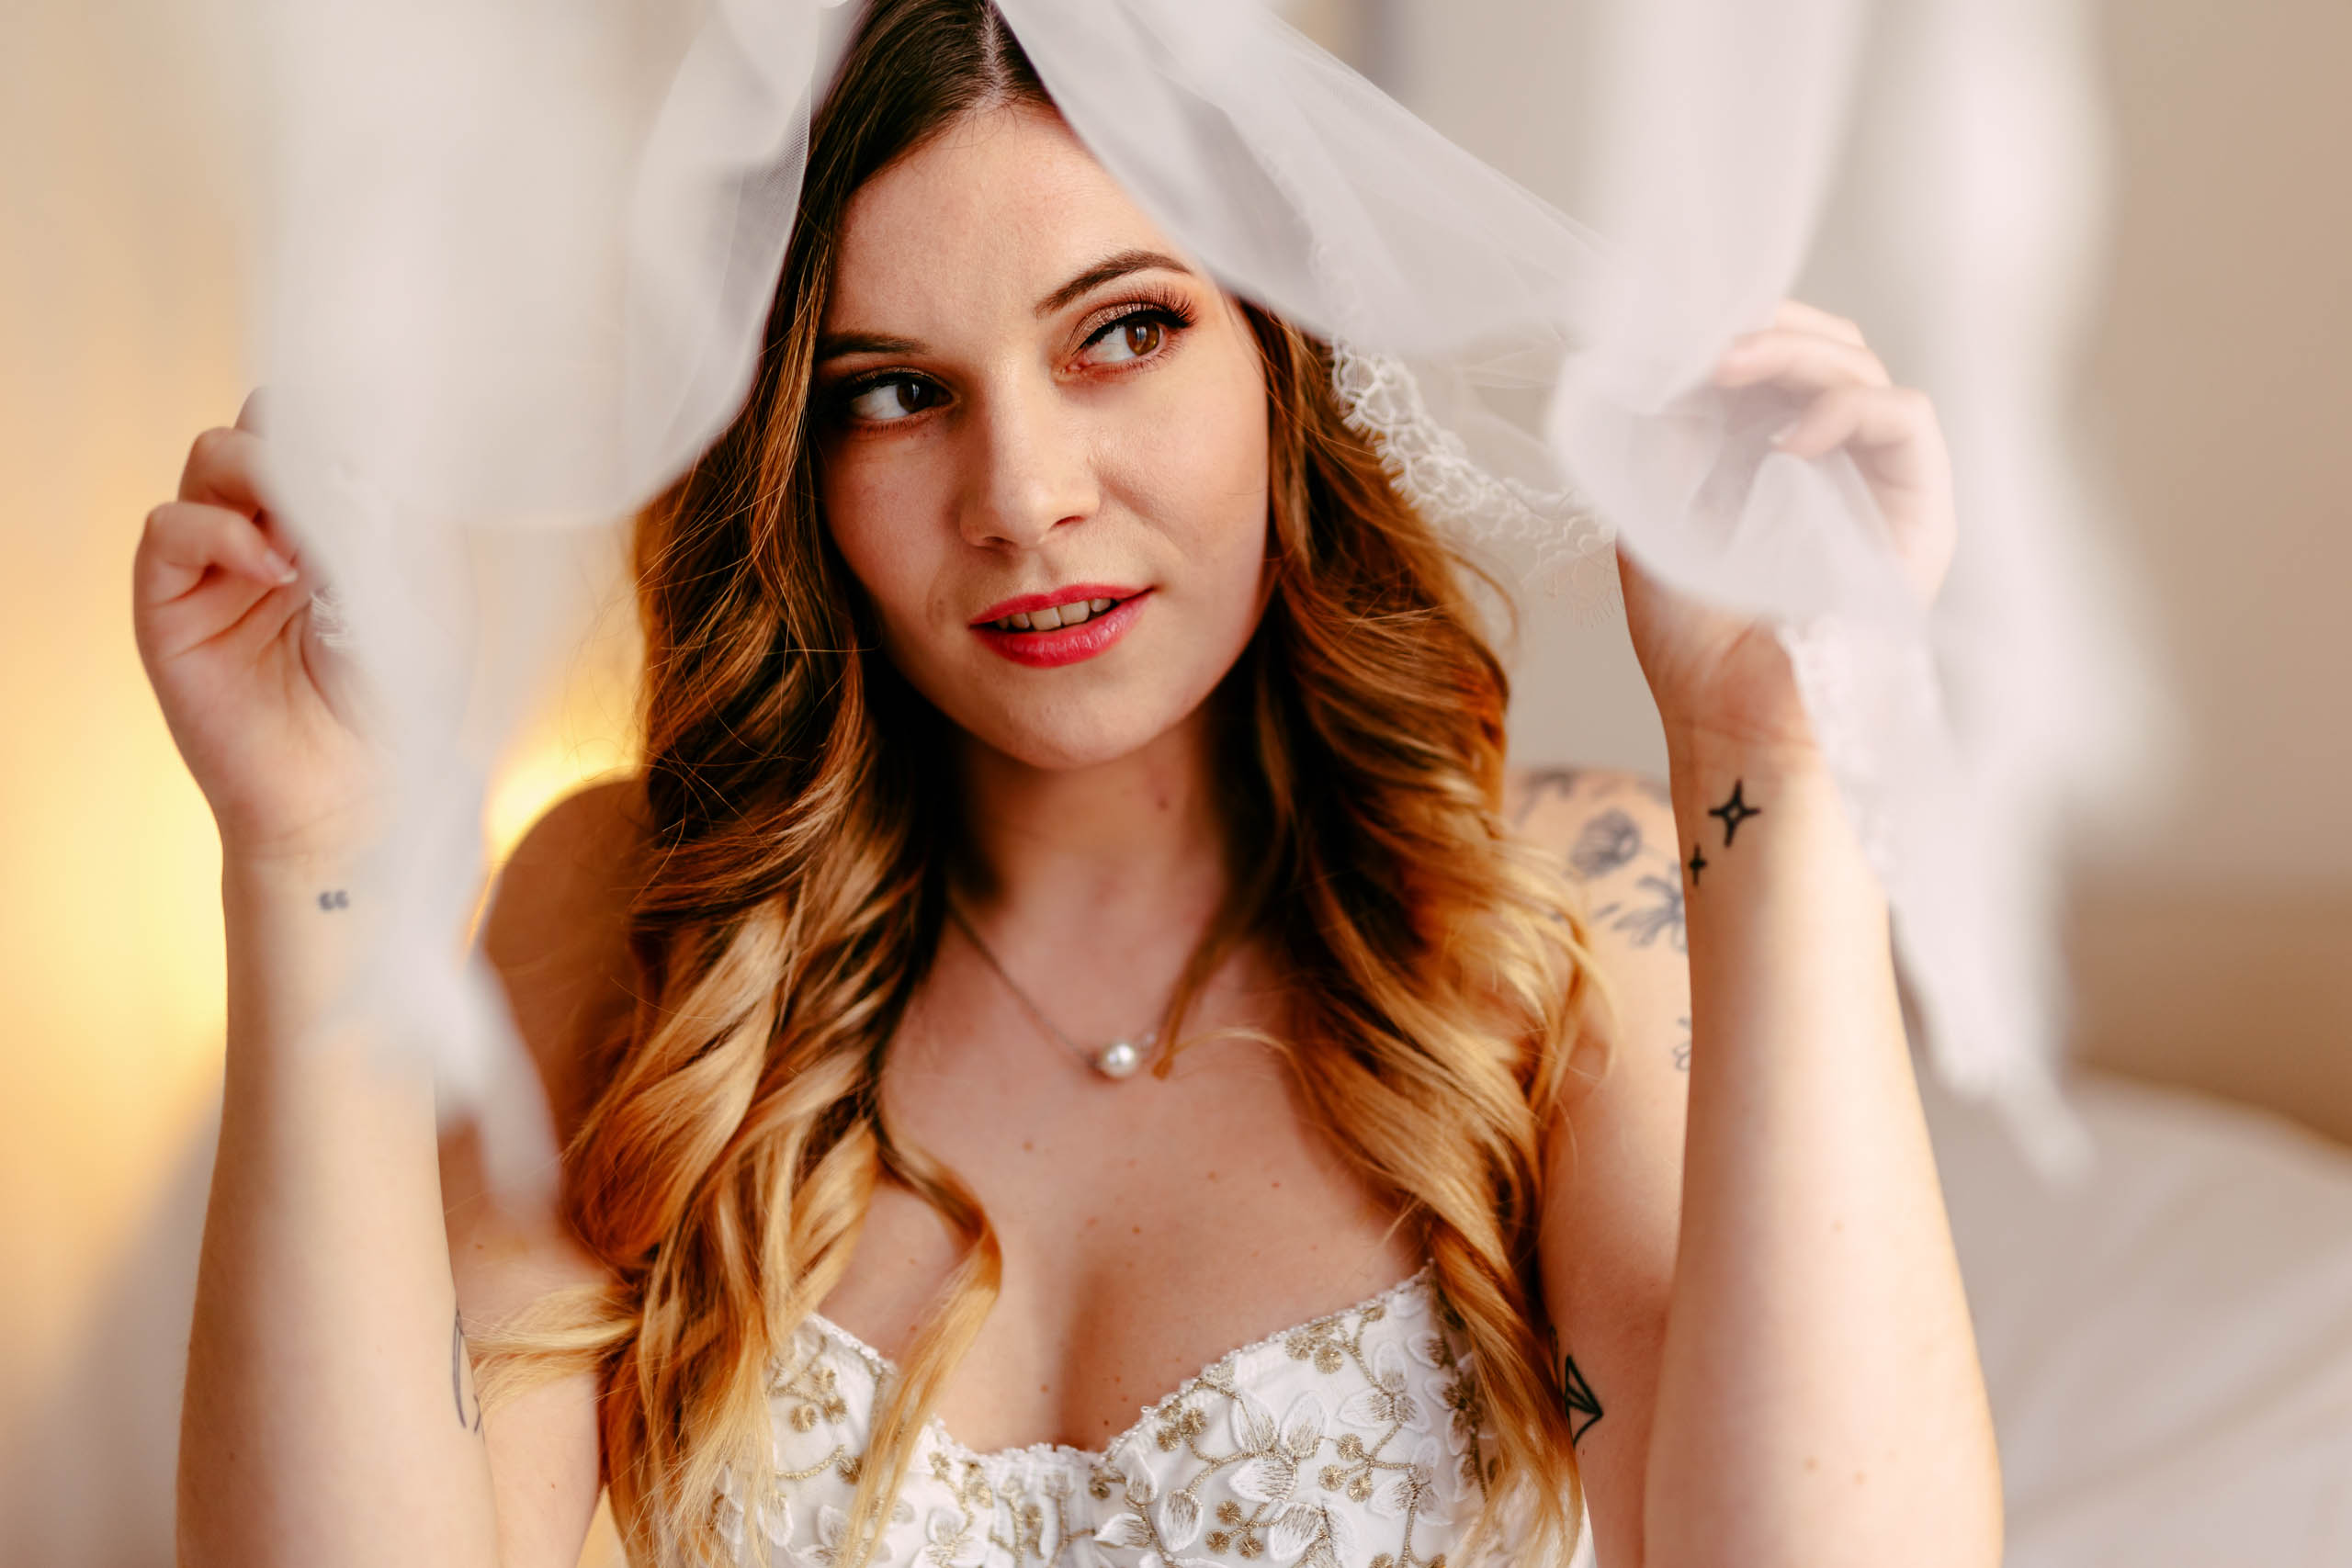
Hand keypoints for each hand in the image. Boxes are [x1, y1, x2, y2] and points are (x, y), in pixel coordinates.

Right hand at [132, 390, 385, 864]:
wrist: (358, 792)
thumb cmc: (399, 697)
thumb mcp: (422, 588)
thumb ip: (391, 511)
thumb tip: (355, 446)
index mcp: (336, 518)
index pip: (321, 428)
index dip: (345, 423)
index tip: (385, 447)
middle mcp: (273, 528)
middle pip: (261, 425)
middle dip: (303, 433)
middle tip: (346, 483)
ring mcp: (218, 561)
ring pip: (214, 456)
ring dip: (267, 473)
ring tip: (315, 539)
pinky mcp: (170, 604)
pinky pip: (170, 527)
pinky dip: (221, 532)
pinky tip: (274, 571)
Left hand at [1616, 298, 1957, 755]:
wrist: (1733, 725)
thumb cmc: (1695, 647)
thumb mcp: (1655, 519)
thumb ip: (1665, 443)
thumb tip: (1663, 363)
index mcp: (1781, 466)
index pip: (1785, 365)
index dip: (1745, 333)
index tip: (1683, 330)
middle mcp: (1841, 468)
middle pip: (1832, 351)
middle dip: (1770, 326)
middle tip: (1707, 335)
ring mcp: (1884, 488)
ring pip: (1867, 370)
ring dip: (1794, 353)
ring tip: (1725, 367)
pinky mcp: (1921, 514)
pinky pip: (1907, 419)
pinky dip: (1846, 409)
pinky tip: (1785, 442)